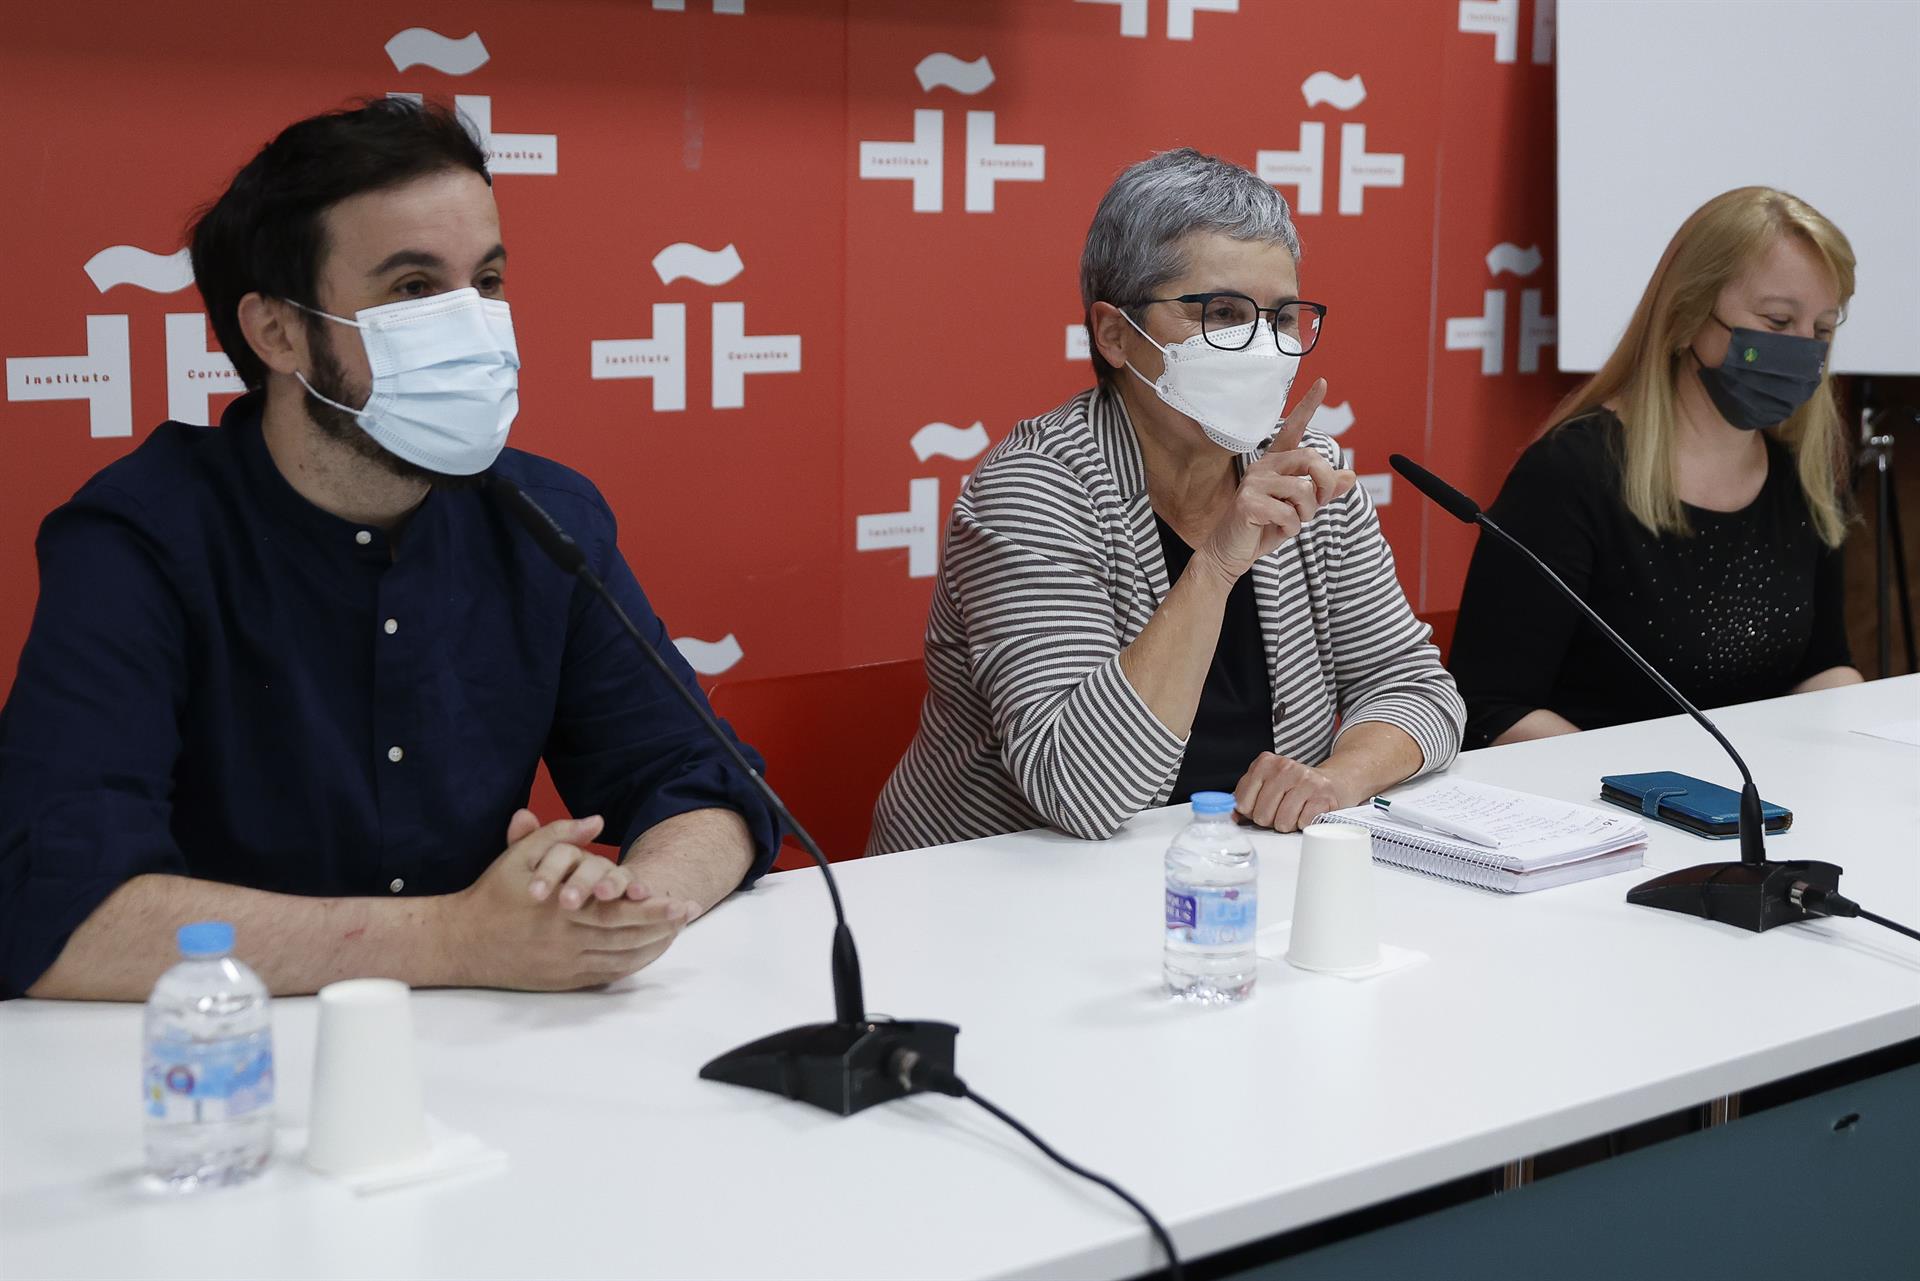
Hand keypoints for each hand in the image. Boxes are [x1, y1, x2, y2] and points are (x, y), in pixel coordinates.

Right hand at [433, 810, 694, 990]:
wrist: (462, 941)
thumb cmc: (495, 893)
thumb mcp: (522, 855)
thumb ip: (561, 834)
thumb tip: (597, 820)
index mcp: (562, 908)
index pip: (618, 910)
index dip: (652, 907)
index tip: (679, 898)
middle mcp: (568, 939)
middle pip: (627, 935)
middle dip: (663, 925)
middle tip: (691, 912)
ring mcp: (566, 963)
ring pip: (621, 957)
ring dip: (653, 945)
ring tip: (677, 930)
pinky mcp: (563, 979)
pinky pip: (607, 974)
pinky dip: (631, 964)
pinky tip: (648, 952)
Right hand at [1196, 378, 1357, 584]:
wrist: (1230, 553)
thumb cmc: (1263, 528)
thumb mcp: (1299, 509)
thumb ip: (1323, 492)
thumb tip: (1350, 476)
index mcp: (1275, 463)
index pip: (1293, 429)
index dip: (1308, 405)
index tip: (1323, 382)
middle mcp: (1264, 466)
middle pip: (1312, 459)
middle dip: (1324, 486)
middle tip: (1316, 506)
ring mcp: (1254, 482)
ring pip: (1304, 490)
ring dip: (1307, 514)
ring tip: (1291, 522)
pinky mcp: (1248, 501)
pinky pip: (1289, 513)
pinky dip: (1291, 528)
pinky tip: (1276, 530)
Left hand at [1232, 752, 1348, 831]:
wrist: (1333, 781)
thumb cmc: (1295, 787)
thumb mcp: (1268, 784)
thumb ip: (1246, 799)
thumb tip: (1233, 817)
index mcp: (1265, 763)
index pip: (1242, 802)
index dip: (1251, 811)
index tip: (1262, 805)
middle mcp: (1285, 767)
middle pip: (1261, 815)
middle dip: (1270, 819)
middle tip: (1282, 809)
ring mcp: (1305, 780)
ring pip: (1281, 822)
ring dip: (1288, 824)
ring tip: (1295, 811)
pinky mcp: (1323, 796)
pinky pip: (1302, 824)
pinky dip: (1304, 824)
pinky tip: (1308, 812)